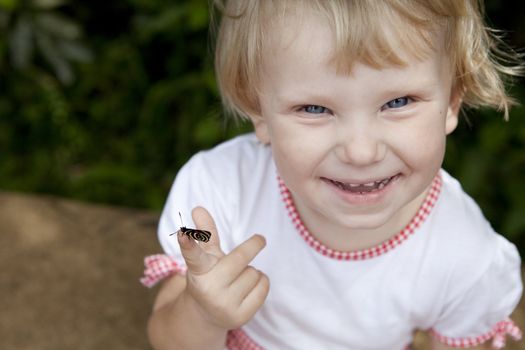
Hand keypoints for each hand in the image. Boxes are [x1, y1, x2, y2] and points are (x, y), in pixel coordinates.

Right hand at [178, 206, 269, 329]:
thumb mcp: (206, 255)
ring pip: (254, 272)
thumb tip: (198, 208)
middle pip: (240, 258)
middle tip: (260, 239)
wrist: (205, 315)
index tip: (182, 232)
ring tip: (237, 278)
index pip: (193, 254)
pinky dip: (261, 281)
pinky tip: (247, 287)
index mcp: (198, 270)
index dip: (188, 243)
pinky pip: (264, 285)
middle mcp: (208, 288)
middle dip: (252, 246)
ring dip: (251, 270)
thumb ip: (205, 232)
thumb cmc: (208, 277)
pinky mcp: (241, 317)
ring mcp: (224, 305)